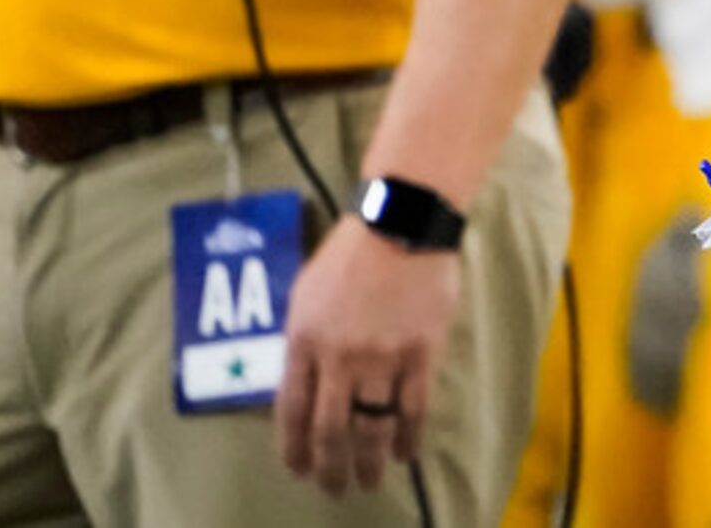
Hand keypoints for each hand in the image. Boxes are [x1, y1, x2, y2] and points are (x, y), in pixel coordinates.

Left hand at [276, 217, 462, 497]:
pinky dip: (407, 438)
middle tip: (333, 487)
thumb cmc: (348, 254)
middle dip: (329, 468)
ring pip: (370, 428)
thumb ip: (301, 343)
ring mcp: (381, 357)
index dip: (293, 448)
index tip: (298, 469)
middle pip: (329, 430)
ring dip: (366, 463)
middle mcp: (338, 357)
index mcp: (304, 341)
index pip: (290, 411)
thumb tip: (301, 385)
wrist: (400, 222)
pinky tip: (404, 453)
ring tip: (367, 481)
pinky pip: (413, 409)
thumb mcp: (305, 295)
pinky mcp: (420, 353)